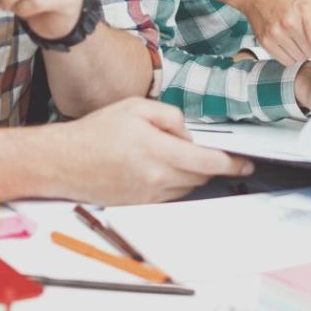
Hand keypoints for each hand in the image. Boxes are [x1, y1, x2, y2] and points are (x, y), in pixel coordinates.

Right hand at [50, 98, 254, 205]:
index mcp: (157, 151)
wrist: (63, 161)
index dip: (232, 163)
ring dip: (191, 173)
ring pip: (186, 187)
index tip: (246, 163)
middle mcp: (156, 178)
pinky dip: (174, 181)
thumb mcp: (136, 107)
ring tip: (175, 154)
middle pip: (200, 177)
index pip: (207, 162)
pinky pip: (170, 194)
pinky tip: (160, 166)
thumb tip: (188, 134)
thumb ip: (170, 116)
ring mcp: (148, 195)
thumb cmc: (96, 131)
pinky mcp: (140, 204)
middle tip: (207, 150)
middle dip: (210, 164)